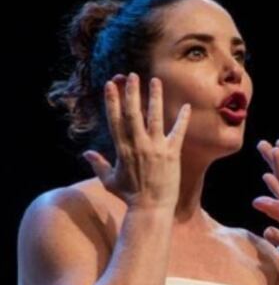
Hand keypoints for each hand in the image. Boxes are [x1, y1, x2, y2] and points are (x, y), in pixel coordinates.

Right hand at [81, 72, 190, 210]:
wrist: (150, 209)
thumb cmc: (129, 196)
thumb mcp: (110, 180)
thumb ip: (99, 164)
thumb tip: (86, 153)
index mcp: (122, 149)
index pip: (115, 119)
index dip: (113, 100)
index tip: (111, 84)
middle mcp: (138, 145)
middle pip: (133, 113)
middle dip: (132, 92)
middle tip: (133, 75)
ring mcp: (156, 148)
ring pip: (155, 117)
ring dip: (155, 97)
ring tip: (155, 81)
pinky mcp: (172, 154)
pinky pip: (178, 132)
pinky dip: (183, 119)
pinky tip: (187, 106)